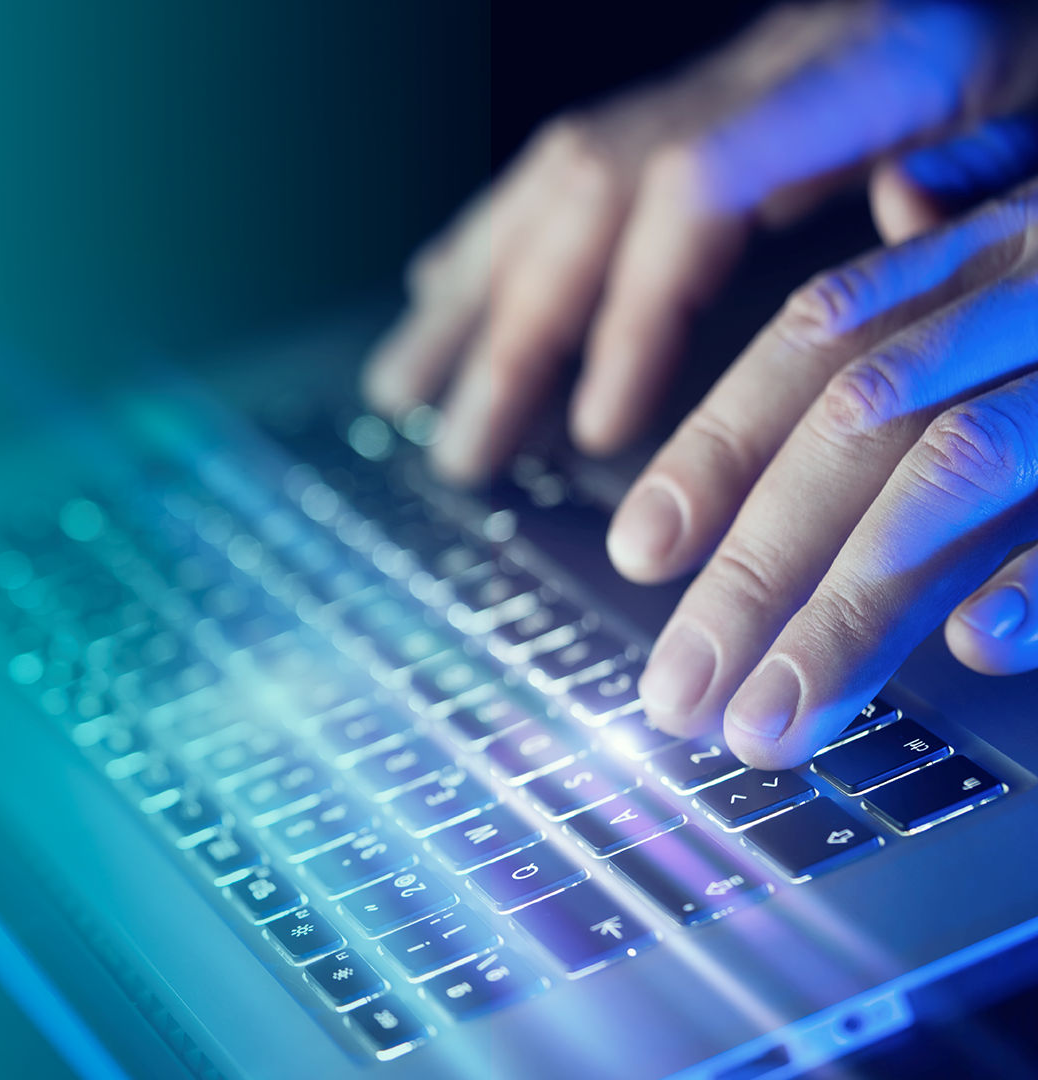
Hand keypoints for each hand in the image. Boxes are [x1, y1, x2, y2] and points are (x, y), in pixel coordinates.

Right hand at [363, 1, 1037, 484]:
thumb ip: (996, 165)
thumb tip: (902, 219)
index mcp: (869, 64)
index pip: (697, 183)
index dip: (631, 308)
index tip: (600, 428)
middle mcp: (774, 63)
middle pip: (593, 187)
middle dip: (514, 328)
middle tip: (465, 453)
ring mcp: (737, 77)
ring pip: (563, 177)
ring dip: (473, 290)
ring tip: (401, 391)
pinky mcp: (726, 100)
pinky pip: (578, 166)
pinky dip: (501, 236)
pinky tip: (443, 289)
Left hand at [618, 178, 1037, 768]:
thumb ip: (986, 236)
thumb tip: (899, 204)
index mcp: (1009, 241)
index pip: (819, 341)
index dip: (716, 442)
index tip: (639, 551)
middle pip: (860, 424)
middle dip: (754, 566)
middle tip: (678, 694)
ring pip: (963, 468)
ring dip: (854, 605)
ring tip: (774, 718)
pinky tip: (980, 648)